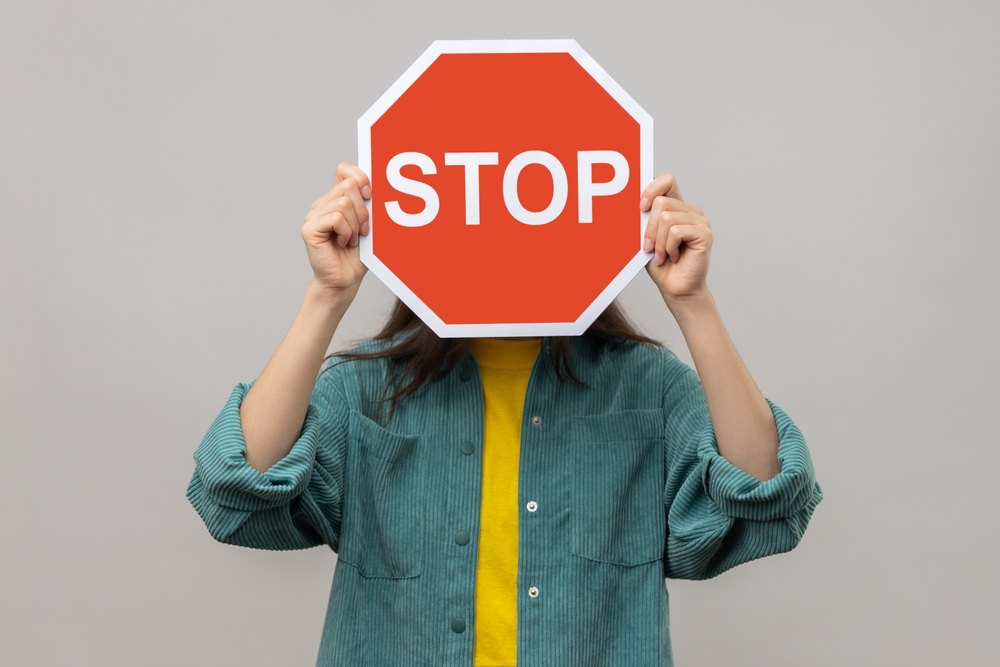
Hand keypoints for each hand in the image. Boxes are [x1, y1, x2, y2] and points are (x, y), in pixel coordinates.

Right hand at [302, 162, 370, 296]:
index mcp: (335, 199)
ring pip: (343, 203)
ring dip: (355, 225)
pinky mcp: (309, 229)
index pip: (344, 169)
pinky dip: (346, 232)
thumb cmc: (359, 255)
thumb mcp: (370, 224)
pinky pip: (336, 218)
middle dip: (363, 210)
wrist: (345, 281)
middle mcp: (322, 204)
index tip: (370, 196)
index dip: (360, 177)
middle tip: (362, 230)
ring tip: (351, 239)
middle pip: (348, 185)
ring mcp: (313, 216)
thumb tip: (379, 184)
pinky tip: (343, 243)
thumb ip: (370, 203)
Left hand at [640, 173, 712, 303]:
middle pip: (662, 202)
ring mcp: (700, 221)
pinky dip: (668, 247)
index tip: (640, 207)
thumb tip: (624, 204)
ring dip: (659, 242)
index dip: (651, 189)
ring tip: (663, 255)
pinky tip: (673, 257)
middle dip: (649, 229)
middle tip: (650, 248)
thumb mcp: (644, 238)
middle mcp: (690, 210)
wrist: (676, 289)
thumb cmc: (660, 265)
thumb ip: (642, 219)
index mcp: (676, 207)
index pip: (666, 180)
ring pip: (667, 218)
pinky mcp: (705, 233)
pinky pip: (676, 231)